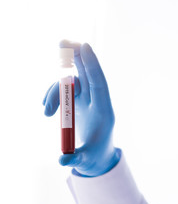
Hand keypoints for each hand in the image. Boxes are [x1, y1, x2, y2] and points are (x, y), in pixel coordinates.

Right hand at [43, 40, 120, 176]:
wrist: (96, 156)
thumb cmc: (94, 157)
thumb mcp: (85, 160)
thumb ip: (75, 159)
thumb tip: (63, 161)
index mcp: (105, 112)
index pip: (99, 84)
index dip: (92, 65)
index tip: (85, 47)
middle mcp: (96, 101)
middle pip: (87, 73)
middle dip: (77, 57)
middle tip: (63, 41)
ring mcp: (86, 100)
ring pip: (70, 82)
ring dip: (54, 92)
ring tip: (46, 112)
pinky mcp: (76, 101)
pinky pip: (64, 89)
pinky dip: (53, 94)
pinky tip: (46, 107)